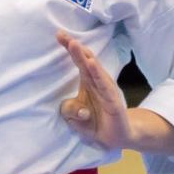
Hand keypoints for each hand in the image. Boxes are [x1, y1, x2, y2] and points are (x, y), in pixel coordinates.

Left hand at [57, 30, 132, 149]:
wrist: (115, 139)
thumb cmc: (93, 124)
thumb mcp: (74, 119)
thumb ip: (69, 111)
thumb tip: (78, 110)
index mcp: (88, 83)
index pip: (78, 62)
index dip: (70, 49)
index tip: (59, 35)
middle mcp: (97, 83)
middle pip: (85, 61)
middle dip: (74, 47)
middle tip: (62, 34)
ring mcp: (106, 90)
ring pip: (94, 70)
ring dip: (84, 57)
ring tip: (74, 44)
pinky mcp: (113, 101)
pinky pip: (104, 86)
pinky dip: (97, 74)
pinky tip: (91, 64)